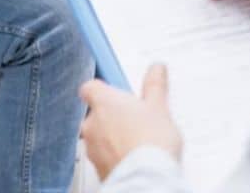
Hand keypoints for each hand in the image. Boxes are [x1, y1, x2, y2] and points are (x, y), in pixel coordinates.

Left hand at [80, 65, 182, 180]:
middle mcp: (92, 124)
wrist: (146, 178)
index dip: (104, 88)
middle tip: (137, 117)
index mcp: (103, 102)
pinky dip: (115, 155)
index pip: (90, 87)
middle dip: (114, 115)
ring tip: (139, 139)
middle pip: (97, 113)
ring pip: (99, 136)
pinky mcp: (97, 168)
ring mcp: (92, 148)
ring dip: (113, 136)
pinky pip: (103, 156)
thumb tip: (156, 70)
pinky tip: (134, 156)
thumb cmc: (149, 142)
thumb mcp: (159, 107)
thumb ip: (154, 85)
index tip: (118, 90)